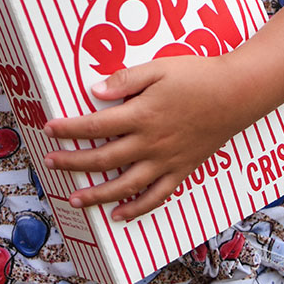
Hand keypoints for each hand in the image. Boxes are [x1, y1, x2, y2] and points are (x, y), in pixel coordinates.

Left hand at [42, 54, 246, 220]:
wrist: (235, 94)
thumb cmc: (196, 76)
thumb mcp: (158, 68)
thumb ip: (125, 80)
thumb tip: (94, 91)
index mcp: (141, 115)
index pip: (95, 125)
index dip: (69, 129)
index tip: (49, 129)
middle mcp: (150, 143)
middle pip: (104, 158)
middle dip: (73, 162)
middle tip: (49, 164)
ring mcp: (166, 161)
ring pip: (125, 185)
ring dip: (97, 194)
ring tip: (75, 199)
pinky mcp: (181, 170)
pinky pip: (156, 196)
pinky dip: (136, 208)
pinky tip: (119, 214)